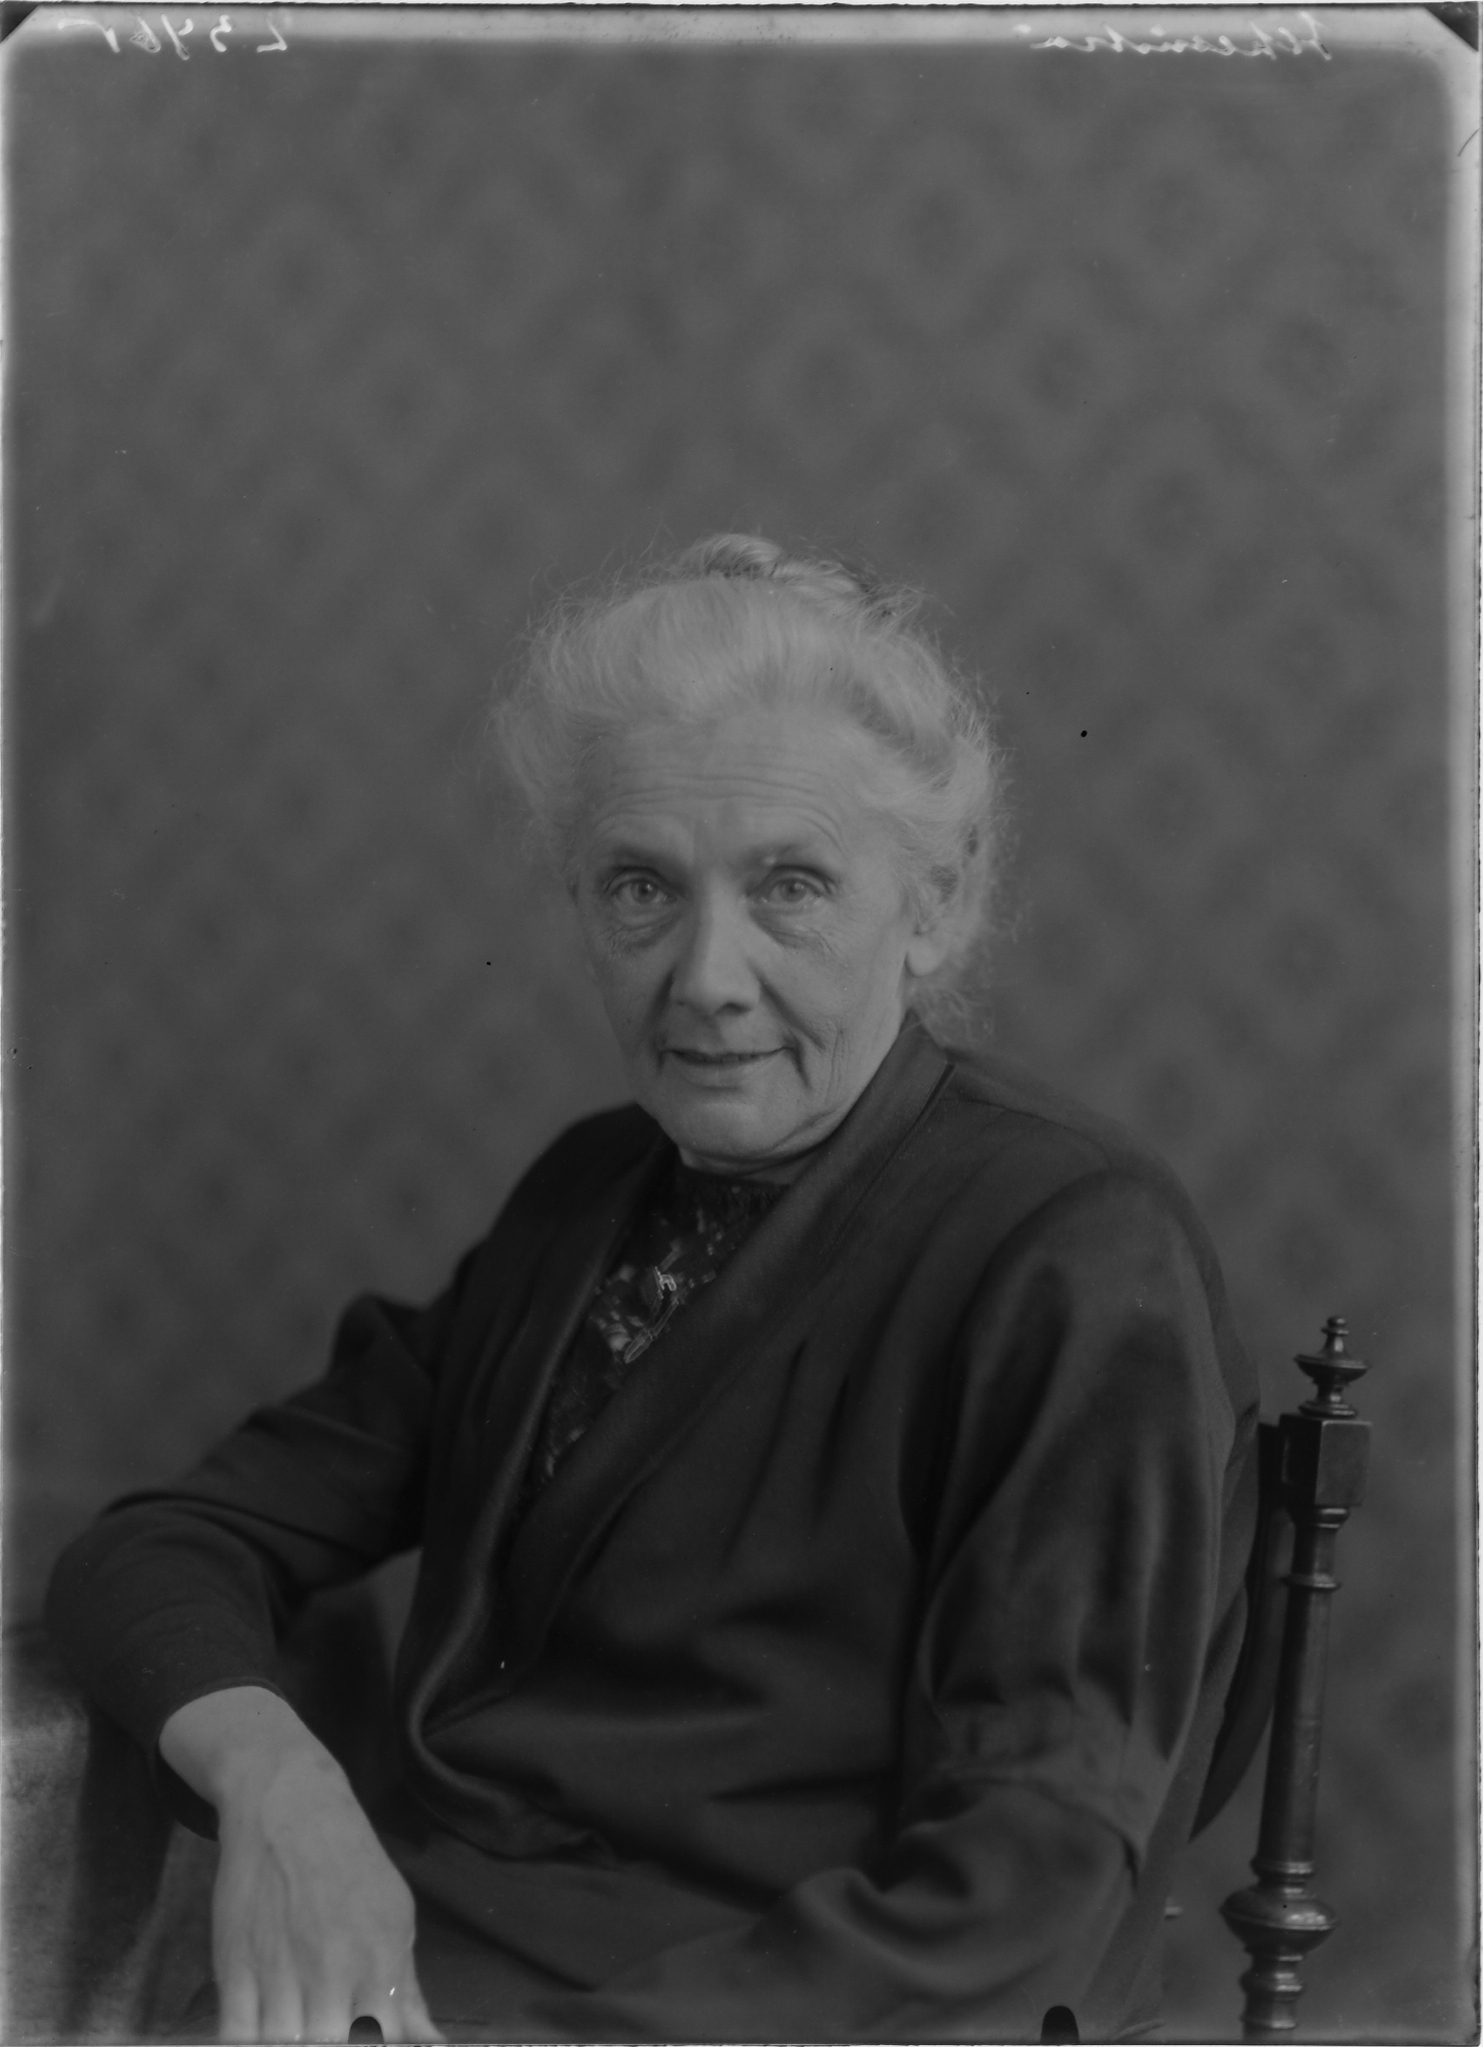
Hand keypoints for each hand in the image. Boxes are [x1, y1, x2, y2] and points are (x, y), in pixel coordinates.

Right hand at [160, 1688, 442, 2042]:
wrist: (289, 1805)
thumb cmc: (350, 1864)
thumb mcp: (396, 1915)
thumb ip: (407, 1989)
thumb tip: (428, 2043)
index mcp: (382, 1960)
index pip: (386, 2042)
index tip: (371, 2043)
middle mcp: (334, 1971)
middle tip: (334, 2035)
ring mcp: (280, 1972)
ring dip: (291, 2046)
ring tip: (303, 2030)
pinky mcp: (234, 1969)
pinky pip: (237, 2039)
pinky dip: (249, 2045)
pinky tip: (264, 2035)